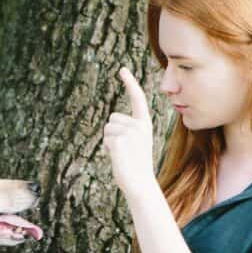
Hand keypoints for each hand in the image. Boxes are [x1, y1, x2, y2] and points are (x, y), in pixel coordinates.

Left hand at [103, 66, 155, 197]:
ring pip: (107, 128)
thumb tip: (111, 124)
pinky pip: (106, 139)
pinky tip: (119, 157)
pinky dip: (108, 149)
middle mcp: (139, 125)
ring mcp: (130, 132)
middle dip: (113, 132)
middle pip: (113, 118)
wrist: (140, 183)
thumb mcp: (135, 143)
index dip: (130, 82)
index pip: (137, 98)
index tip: (122, 69)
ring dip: (110, 141)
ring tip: (122, 154)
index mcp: (145, 124)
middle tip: (125, 150)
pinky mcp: (119, 139)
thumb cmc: (135, 165)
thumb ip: (126, 130)